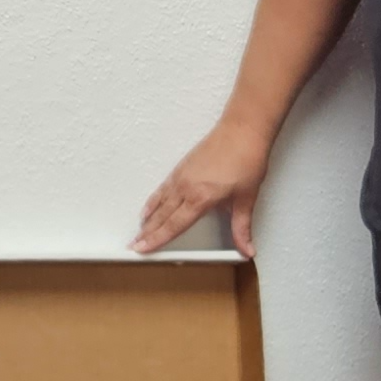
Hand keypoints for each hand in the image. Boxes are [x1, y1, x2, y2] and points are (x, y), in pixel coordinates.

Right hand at [134, 112, 275, 256]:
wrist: (242, 130)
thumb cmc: (246, 159)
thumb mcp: (246, 198)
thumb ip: (242, 227)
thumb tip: (247, 249)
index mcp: (201, 198)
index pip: (174, 225)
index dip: (157, 240)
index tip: (143, 249)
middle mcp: (186, 188)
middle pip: (162, 216)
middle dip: (147, 233)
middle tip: (133, 245)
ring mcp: (181, 176)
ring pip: (159, 203)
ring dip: (148, 219)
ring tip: (138, 231)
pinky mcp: (182, 168)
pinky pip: (162, 189)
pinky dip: (153, 201)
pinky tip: (149, 208)